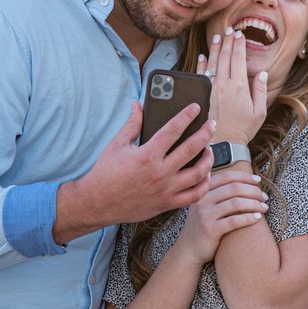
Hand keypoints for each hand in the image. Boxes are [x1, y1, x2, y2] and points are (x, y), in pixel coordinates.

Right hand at [53, 101, 214, 243]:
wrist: (97, 203)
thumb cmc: (105, 173)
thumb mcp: (117, 144)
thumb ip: (131, 124)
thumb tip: (137, 105)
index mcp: (147, 155)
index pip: (173, 129)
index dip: (187, 116)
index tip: (196, 108)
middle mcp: (159, 172)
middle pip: (192, 149)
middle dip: (205, 133)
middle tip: (211, 124)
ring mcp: (165, 190)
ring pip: (198, 174)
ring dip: (208, 159)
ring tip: (209, 149)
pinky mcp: (166, 204)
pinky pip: (193, 196)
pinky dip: (204, 185)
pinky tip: (205, 175)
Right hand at [173, 169, 267, 263]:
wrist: (188, 249)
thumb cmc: (202, 225)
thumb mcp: (205, 204)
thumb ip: (218, 191)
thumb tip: (244, 179)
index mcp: (203, 190)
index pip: (226, 176)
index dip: (244, 176)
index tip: (258, 181)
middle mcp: (202, 200)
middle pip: (234, 188)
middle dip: (253, 191)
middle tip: (265, 196)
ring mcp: (205, 215)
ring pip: (235, 203)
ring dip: (254, 203)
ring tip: (264, 207)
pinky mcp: (210, 230)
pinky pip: (234, 221)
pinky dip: (248, 218)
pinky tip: (257, 218)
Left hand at [198, 29, 267, 144]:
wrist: (223, 144)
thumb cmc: (243, 129)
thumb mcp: (259, 112)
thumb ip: (260, 90)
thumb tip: (261, 73)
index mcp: (239, 86)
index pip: (238, 58)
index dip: (239, 45)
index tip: (240, 35)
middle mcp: (223, 84)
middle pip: (224, 57)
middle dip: (227, 41)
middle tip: (229, 31)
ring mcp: (210, 89)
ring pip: (212, 63)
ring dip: (215, 49)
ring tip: (217, 38)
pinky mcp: (202, 95)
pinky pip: (200, 75)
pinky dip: (201, 64)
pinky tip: (203, 56)